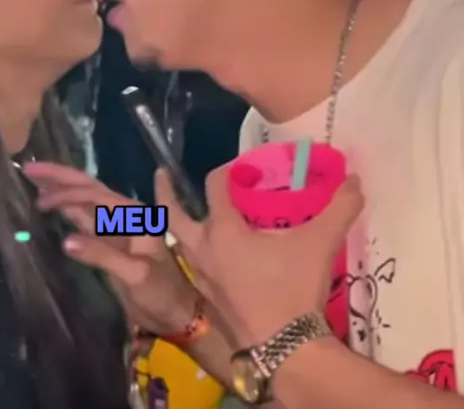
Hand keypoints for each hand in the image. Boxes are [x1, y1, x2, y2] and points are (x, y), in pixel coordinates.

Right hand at [24, 162, 198, 335]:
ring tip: (34, 179)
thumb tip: (66, 241)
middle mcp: (124, 214)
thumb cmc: (161, 292)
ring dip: (60, 188)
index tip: (39, 200)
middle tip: (30, 168)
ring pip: (84, 200)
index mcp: (134, 215)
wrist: (175, 312)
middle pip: (88, 187)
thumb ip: (102, 257)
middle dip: (60, 177)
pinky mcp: (108, 242)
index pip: (94, 195)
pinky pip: (84, 218)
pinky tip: (51, 203)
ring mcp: (115, 227)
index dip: (66, 193)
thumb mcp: (135, 275)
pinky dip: (66, 208)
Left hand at [156, 166, 362, 347]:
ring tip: (190, 216)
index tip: (243, 167)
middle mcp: (204, 250)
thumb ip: (340, 207)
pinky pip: (194, 269)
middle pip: (172, 216)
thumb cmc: (295, 289)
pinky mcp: (210, 301)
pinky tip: (215, 258)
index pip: (215, 186)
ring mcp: (203, 279)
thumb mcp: (321, 242)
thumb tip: (355, 179)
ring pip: (180, 245)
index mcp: (223, 230)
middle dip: (165, 195)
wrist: (286, 350)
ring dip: (180, 227)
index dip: (226, 169)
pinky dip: (196, 255)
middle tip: (162, 177)